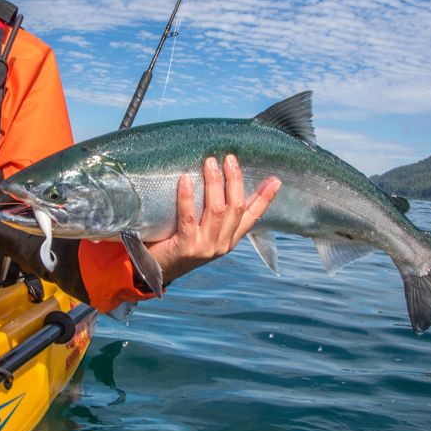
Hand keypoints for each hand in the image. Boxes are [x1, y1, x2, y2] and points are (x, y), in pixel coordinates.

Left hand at [146, 154, 280, 283]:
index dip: (265, 199)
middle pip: (236, 208)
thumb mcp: (203, 232)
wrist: (155, 271)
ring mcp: (206, 247)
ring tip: (210, 163)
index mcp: (230, 240)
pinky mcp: (186, 247)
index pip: (253, 217)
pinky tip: (186, 180)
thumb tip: (216, 179)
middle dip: (235, 181)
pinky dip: (188, 197)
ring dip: (214, 184)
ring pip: (217, 210)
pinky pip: (189, 218)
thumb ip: (213, 215)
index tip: (275, 180)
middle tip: (229, 159)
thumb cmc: (176, 244)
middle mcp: (222, 244)